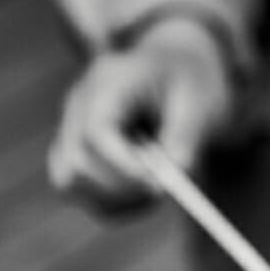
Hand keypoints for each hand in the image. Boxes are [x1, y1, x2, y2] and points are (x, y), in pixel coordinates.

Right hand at [48, 16, 236, 210]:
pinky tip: (141, 186)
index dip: (124, 167)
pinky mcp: (73, 150)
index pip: (96, 132)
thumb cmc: (190, 82)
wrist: (175, 69)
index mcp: (110, 81)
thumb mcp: (201, 103)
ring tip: (154, 181)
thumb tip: (168, 182)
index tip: (159, 186)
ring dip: (115, 197)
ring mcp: (70, 127)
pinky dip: (111, 201)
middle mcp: (79, 103)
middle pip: (76, 162)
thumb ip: (185, 139)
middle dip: (122, 187)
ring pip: (69, 181)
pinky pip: (79, 191)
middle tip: (163, 189)